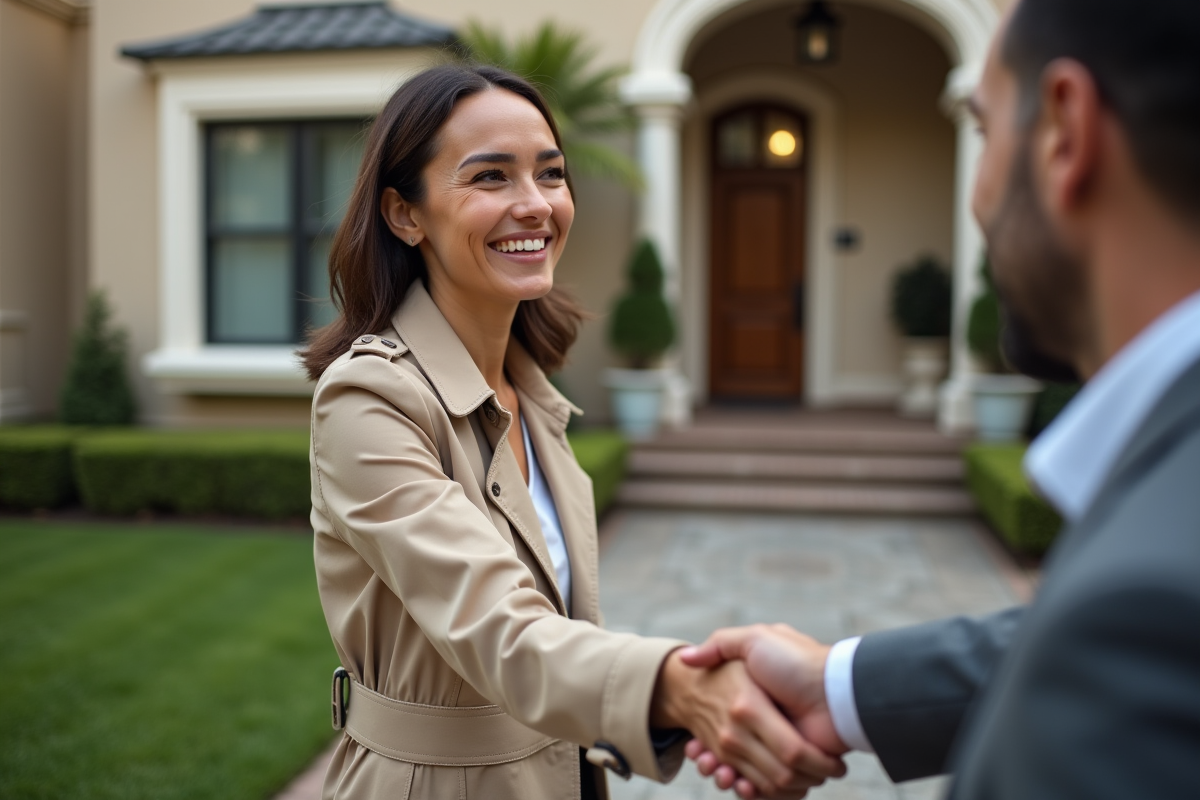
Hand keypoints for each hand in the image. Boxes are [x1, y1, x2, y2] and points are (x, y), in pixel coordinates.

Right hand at [650, 648, 845, 796]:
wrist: (836, 687)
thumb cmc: (796, 661)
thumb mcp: (755, 640)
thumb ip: (721, 644)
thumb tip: (686, 658)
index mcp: (753, 701)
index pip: (722, 727)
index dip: (704, 742)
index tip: (696, 748)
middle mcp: (765, 726)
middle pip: (731, 755)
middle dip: (714, 764)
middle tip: (707, 764)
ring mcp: (781, 747)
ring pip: (747, 774)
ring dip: (731, 779)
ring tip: (722, 775)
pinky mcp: (797, 766)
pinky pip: (770, 788)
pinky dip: (756, 793)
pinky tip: (741, 786)